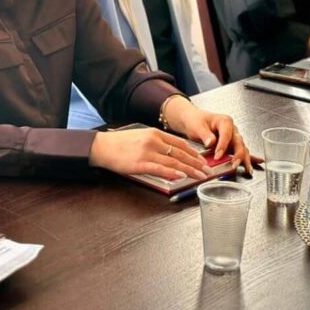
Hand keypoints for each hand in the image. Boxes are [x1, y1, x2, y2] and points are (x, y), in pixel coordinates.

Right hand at [88, 126, 207, 180]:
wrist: (102, 146)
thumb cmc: (120, 144)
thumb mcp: (141, 137)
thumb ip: (156, 144)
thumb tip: (171, 155)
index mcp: (155, 133)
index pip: (180, 143)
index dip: (194, 153)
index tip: (203, 160)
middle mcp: (153, 141)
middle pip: (181, 153)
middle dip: (197, 163)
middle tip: (208, 170)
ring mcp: (147, 152)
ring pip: (174, 161)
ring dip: (190, 170)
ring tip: (201, 176)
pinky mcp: (140, 163)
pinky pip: (160, 168)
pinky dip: (173, 172)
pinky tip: (182, 176)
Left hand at [162, 97, 253, 174]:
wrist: (193, 119)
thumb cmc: (196, 120)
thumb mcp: (197, 126)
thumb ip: (205, 134)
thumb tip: (211, 142)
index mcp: (224, 121)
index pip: (226, 135)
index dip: (222, 146)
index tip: (217, 156)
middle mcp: (232, 129)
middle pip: (238, 142)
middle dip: (238, 155)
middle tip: (234, 165)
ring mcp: (233, 137)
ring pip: (242, 148)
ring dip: (245, 159)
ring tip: (248, 169)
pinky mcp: (231, 145)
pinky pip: (241, 152)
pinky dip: (248, 158)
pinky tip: (255, 163)